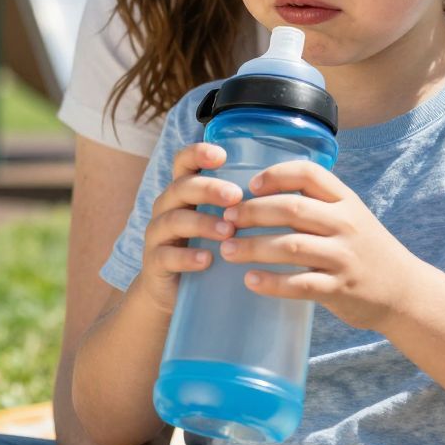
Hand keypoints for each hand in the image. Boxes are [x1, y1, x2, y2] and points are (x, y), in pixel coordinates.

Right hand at [135, 141, 243, 314]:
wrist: (176, 292)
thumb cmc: (209, 249)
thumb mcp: (222, 222)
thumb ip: (242, 205)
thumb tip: (290, 190)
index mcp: (184, 191)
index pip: (184, 161)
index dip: (198, 153)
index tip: (222, 155)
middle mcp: (167, 206)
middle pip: (181, 187)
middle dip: (209, 189)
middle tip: (236, 197)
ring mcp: (158, 234)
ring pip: (174, 220)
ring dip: (202, 223)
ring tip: (228, 232)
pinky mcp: (154, 262)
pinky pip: (166, 256)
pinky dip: (187, 257)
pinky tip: (207, 260)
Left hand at [216, 160, 419, 330]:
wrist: (403, 291)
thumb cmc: (365, 249)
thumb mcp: (351, 215)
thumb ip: (318, 203)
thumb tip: (262, 194)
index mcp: (345, 200)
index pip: (308, 174)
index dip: (275, 175)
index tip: (249, 186)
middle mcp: (345, 224)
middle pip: (292, 209)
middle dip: (252, 212)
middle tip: (226, 219)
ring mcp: (343, 257)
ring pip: (290, 246)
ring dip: (252, 248)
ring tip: (226, 250)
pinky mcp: (339, 289)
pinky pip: (299, 285)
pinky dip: (271, 283)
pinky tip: (250, 281)